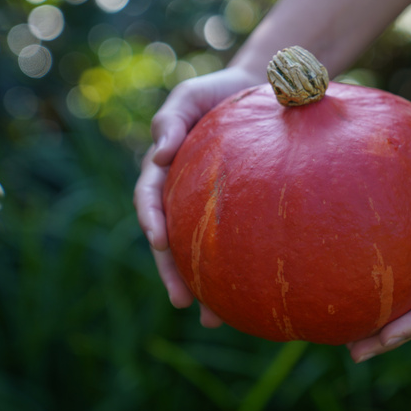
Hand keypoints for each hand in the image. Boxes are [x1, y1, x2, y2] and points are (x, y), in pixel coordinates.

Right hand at [134, 66, 265, 326]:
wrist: (261, 93)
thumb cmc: (220, 93)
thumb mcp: (191, 95)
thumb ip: (171, 118)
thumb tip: (160, 152)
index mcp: (165, 169)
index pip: (150, 200)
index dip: (151, 221)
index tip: (158, 241)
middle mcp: (181, 194)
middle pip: (170, 241)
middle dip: (173, 272)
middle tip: (182, 300)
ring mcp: (207, 207)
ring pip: (199, 252)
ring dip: (201, 285)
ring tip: (213, 317)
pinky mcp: (235, 213)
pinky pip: (233, 244)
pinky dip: (235, 270)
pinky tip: (248, 296)